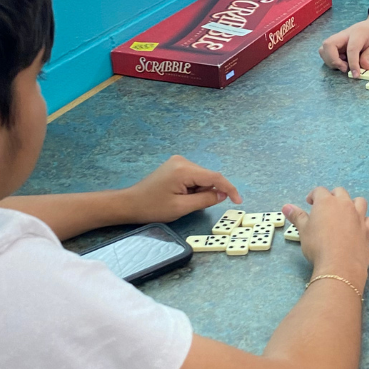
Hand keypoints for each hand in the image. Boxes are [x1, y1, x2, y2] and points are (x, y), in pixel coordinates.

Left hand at [124, 156, 241, 222]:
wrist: (130, 203)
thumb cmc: (152, 207)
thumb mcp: (181, 208)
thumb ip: (205, 200)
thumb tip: (222, 194)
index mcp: (184, 170)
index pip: (214, 177)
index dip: (229, 189)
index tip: (238, 201)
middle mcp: (182, 161)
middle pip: (208, 177)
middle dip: (209, 192)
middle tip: (195, 206)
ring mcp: (178, 162)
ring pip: (202, 178)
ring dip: (200, 191)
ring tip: (184, 202)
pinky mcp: (175, 166)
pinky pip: (194, 177)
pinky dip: (194, 188)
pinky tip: (182, 196)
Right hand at [284, 187, 368, 286]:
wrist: (339, 265)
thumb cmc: (317, 246)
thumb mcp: (303, 231)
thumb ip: (297, 216)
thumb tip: (286, 207)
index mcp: (326, 202)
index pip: (319, 191)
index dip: (313, 195)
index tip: (310, 203)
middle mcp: (344, 205)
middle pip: (340, 192)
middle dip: (332, 196)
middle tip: (326, 208)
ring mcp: (358, 216)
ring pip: (359, 202)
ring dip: (352, 204)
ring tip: (345, 213)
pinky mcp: (367, 230)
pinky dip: (364, 221)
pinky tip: (359, 227)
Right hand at [318, 0, 368, 75]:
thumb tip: (365, 67)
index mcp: (358, 33)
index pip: (351, 49)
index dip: (352, 63)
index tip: (356, 75)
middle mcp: (344, 34)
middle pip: (328, 45)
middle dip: (333, 60)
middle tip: (345, 68)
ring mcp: (339, 39)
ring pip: (324, 49)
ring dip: (331, 61)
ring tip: (344, 66)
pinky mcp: (337, 44)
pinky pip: (327, 52)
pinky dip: (332, 60)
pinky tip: (344, 62)